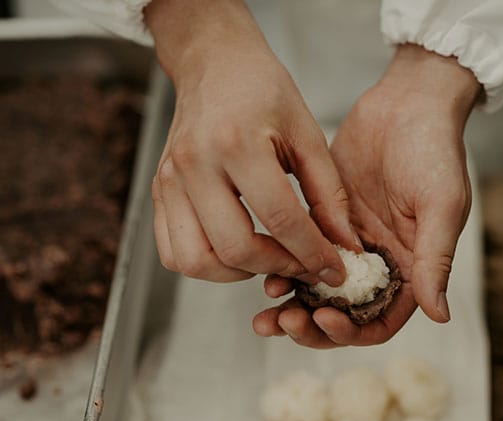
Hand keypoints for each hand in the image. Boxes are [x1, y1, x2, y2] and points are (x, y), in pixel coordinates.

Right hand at [145, 0, 359, 284]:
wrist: (213, 63)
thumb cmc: (263, 91)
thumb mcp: (307, 133)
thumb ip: (329, 194)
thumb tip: (344, 246)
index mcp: (237, 143)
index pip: (279, 219)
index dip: (312, 253)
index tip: (333, 270)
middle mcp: (195, 165)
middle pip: (234, 248)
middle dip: (277, 268)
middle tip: (302, 266)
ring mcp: (170, 181)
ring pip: (196, 261)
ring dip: (236, 274)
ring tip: (265, 259)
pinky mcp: (158, 191)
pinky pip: (172, 252)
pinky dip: (205, 266)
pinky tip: (234, 251)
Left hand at [253, 45, 479, 347]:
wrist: (408, 101)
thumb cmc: (435, 149)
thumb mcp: (441, 206)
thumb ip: (434, 260)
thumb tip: (439, 315)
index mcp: (408, 271)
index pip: (376, 322)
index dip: (350, 331)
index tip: (324, 317)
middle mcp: (376, 266)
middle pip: (340, 316)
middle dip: (311, 327)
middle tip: (284, 322)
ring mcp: (347, 245)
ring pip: (314, 292)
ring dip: (290, 308)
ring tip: (264, 315)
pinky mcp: (321, 220)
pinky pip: (297, 254)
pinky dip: (282, 268)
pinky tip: (264, 272)